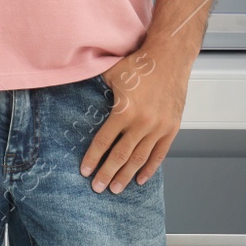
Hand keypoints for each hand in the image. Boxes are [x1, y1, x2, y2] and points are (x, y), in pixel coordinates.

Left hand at [79, 47, 187, 193]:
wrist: (169, 57)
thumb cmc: (140, 64)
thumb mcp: (112, 73)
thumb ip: (96, 86)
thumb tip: (74, 84)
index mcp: (125, 111)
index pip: (104, 141)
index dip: (93, 158)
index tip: (85, 171)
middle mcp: (142, 123)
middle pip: (121, 155)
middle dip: (107, 174)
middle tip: (98, 188)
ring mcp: (159, 127)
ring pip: (140, 158)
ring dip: (126, 175)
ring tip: (116, 188)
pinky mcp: (172, 128)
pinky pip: (160, 154)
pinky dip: (150, 168)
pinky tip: (140, 179)